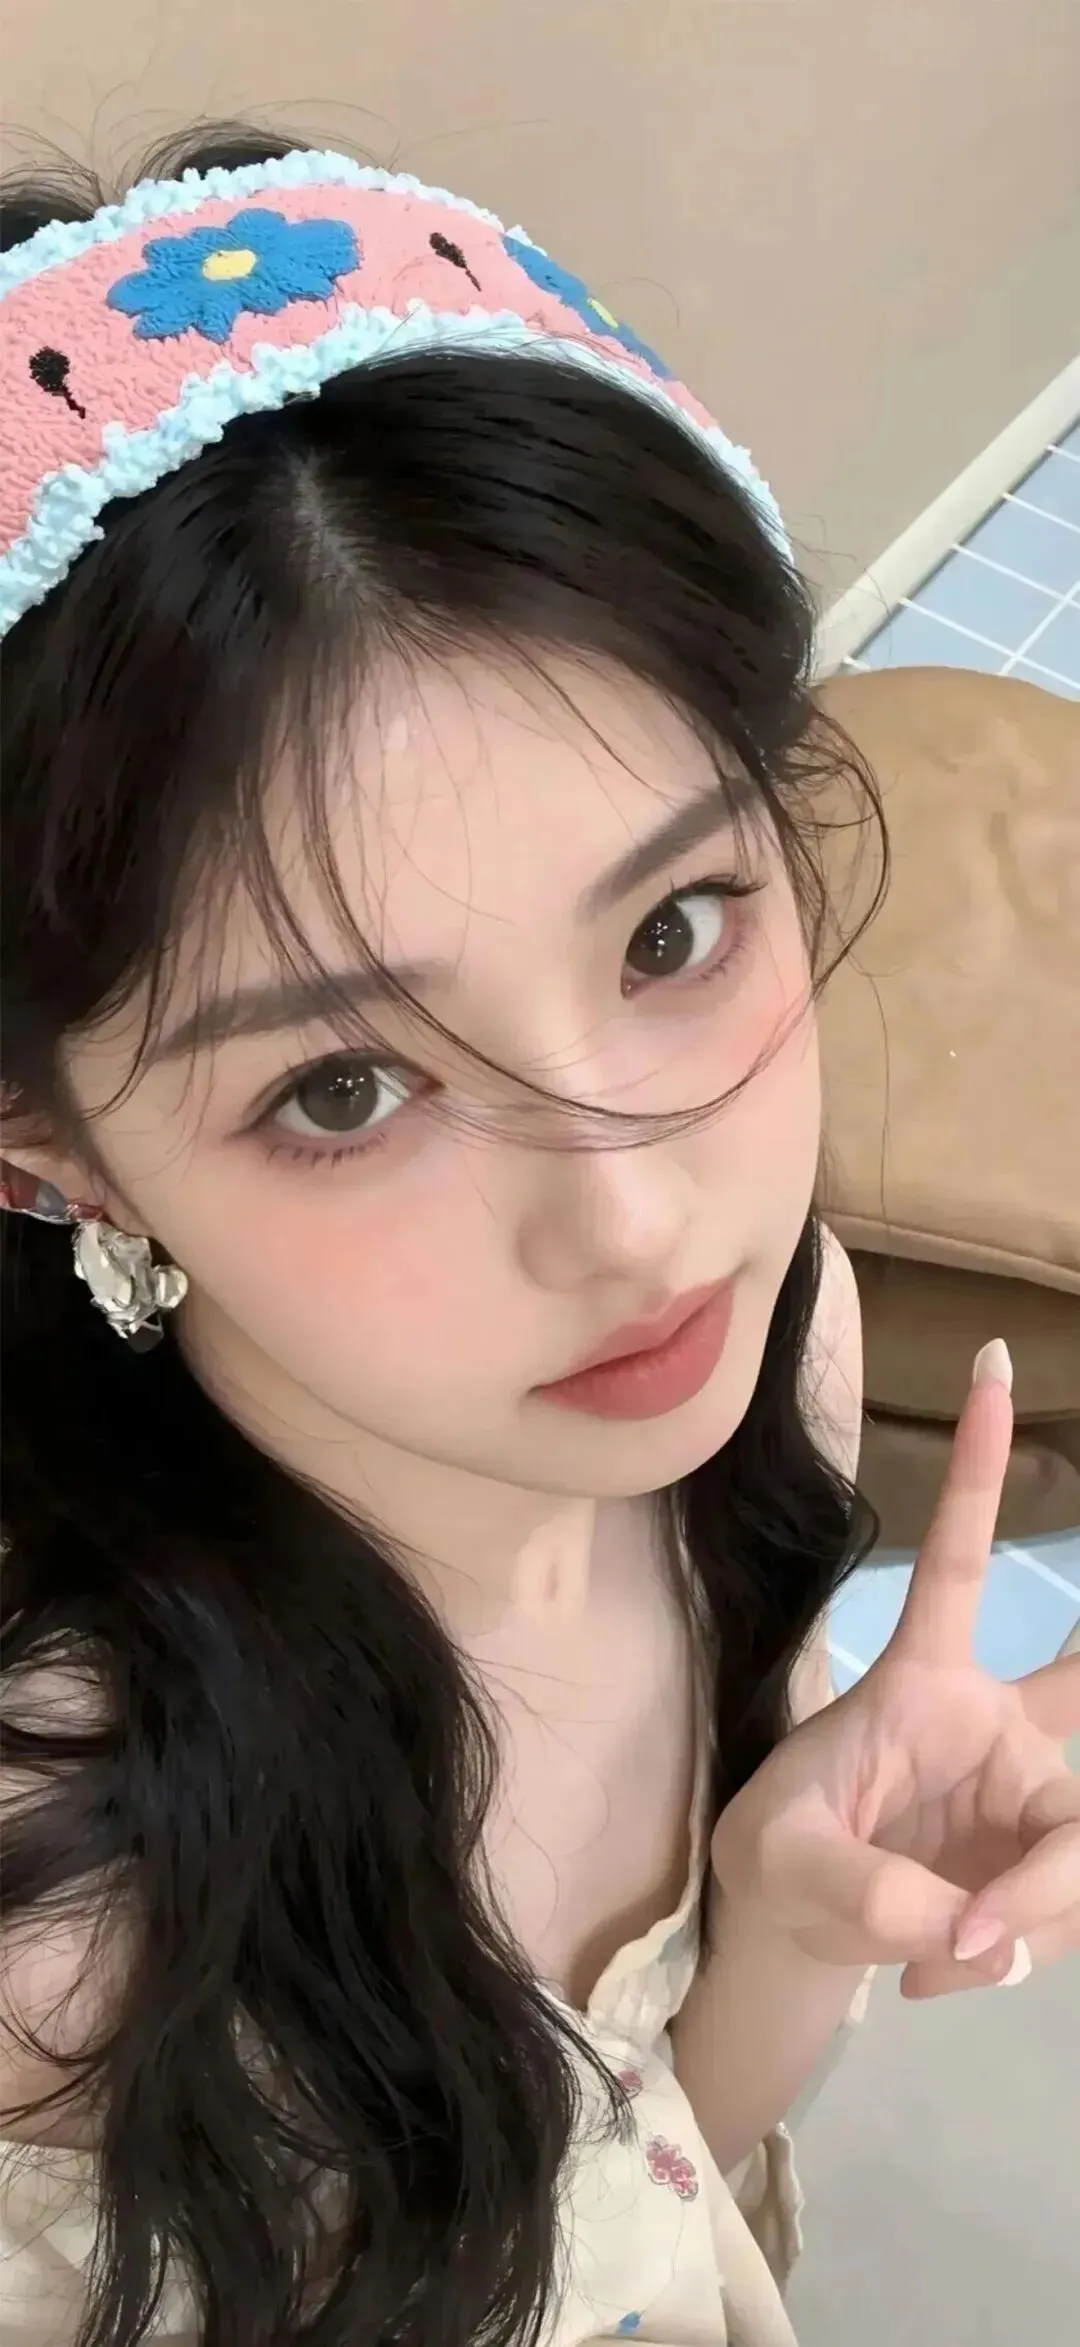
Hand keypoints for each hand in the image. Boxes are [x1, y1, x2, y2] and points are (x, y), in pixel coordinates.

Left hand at [711, 1345, 1079, 1996]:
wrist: (798, 1935)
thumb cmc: (777, 1861)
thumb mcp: (782, 1866)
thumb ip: (863, 1889)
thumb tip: (967, 1925)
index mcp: (922, 1679)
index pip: (954, 1563)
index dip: (972, 1471)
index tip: (989, 1368)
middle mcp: (993, 1723)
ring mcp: (1026, 1789)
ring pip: (1079, 1839)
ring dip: (1030, 1912)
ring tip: (939, 1957)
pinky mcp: (1040, 1859)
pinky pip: (1065, 1907)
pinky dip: (1010, 1954)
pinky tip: (947, 1972)